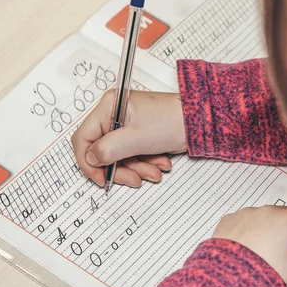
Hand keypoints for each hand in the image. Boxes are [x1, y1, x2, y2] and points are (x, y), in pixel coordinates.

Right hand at [72, 90, 186, 187]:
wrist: (202, 121)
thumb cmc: (173, 120)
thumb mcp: (136, 138)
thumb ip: (108, 149)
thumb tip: (91, 159)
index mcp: (109, 106)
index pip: (84, 138)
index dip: (89, 161)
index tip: (101, 178)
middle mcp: (115, 114)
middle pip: (103, 150)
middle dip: (121, 168)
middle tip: (134, 179)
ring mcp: (128, 125)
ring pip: (120, 156)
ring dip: (137, 168)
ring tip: (155, 171)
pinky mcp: (140, 134)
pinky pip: (134, 155)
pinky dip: (145, 163)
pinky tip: (160, 163)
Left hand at [212, 193, 286, 286]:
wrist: (223, 283)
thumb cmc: (264, 277)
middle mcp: (268, 211)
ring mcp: (246, 213)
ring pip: (269, 218)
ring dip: (273, 231)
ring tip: (264, 258)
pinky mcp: (229, 220)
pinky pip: (249, 222)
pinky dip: (253, 233)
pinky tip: (248, 253)